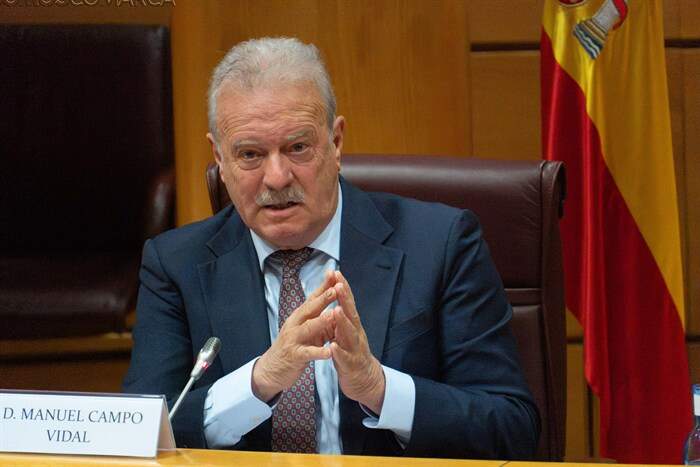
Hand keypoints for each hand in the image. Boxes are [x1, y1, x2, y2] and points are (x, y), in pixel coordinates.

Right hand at [252, 271, 337, 401]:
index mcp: (300, 316)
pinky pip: (308, 353)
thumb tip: (329, 297)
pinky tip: (329, 352)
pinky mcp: (294, 356)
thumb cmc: (292, 346)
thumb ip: (315, 315)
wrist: (272, 369)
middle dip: (323, 298)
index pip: (313, 298)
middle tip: (336, 288)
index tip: (335, 273)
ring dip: (321, 321)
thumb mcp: (303, 327)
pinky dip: (319, 352)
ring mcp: (293, 339)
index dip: (323, 286)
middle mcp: (295, 324)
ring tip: (333, 315)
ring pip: (308, 328)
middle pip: (310, 308)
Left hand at [330, 271, 385, 413]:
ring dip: (343, 322)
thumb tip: (337, 293)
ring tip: (335, 310)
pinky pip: (345, 358)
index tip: (335, 272)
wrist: (364, 380)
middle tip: (338, 284)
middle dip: (344, 299)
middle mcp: (356, 334)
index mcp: (352, 325)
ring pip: (349, 334)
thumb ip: (342, 316)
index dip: (342, 287)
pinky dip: (339, 352)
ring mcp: (355, 349)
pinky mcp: (351, 365)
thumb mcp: (347, 331)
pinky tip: (333, 346)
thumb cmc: (351, 353)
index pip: (347, 303)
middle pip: (351, 313)